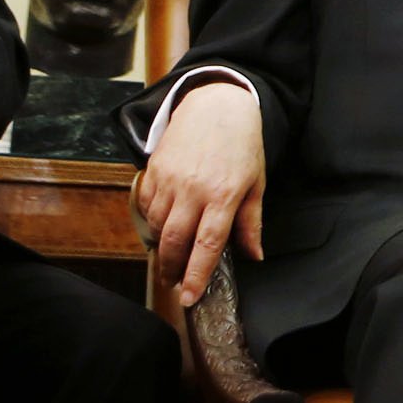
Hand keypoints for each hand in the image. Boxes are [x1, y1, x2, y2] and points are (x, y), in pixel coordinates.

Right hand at [137, 80, 267, 307]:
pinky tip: (164, 225)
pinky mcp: (154, 170)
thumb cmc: (242, 146)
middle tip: (175, 284)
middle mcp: (193, 189)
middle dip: (172, 269)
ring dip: (163, 246)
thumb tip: (254, 255)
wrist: (216, 105)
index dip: (196, 275)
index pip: (207, 245)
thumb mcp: (256, 183)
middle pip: (175, 241)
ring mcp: (170, 179)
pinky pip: (146, 205)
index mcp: (224, 195)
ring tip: (172, 255)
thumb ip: (251, 222)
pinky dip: (152, 221)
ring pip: (157, 225)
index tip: (189, 297)